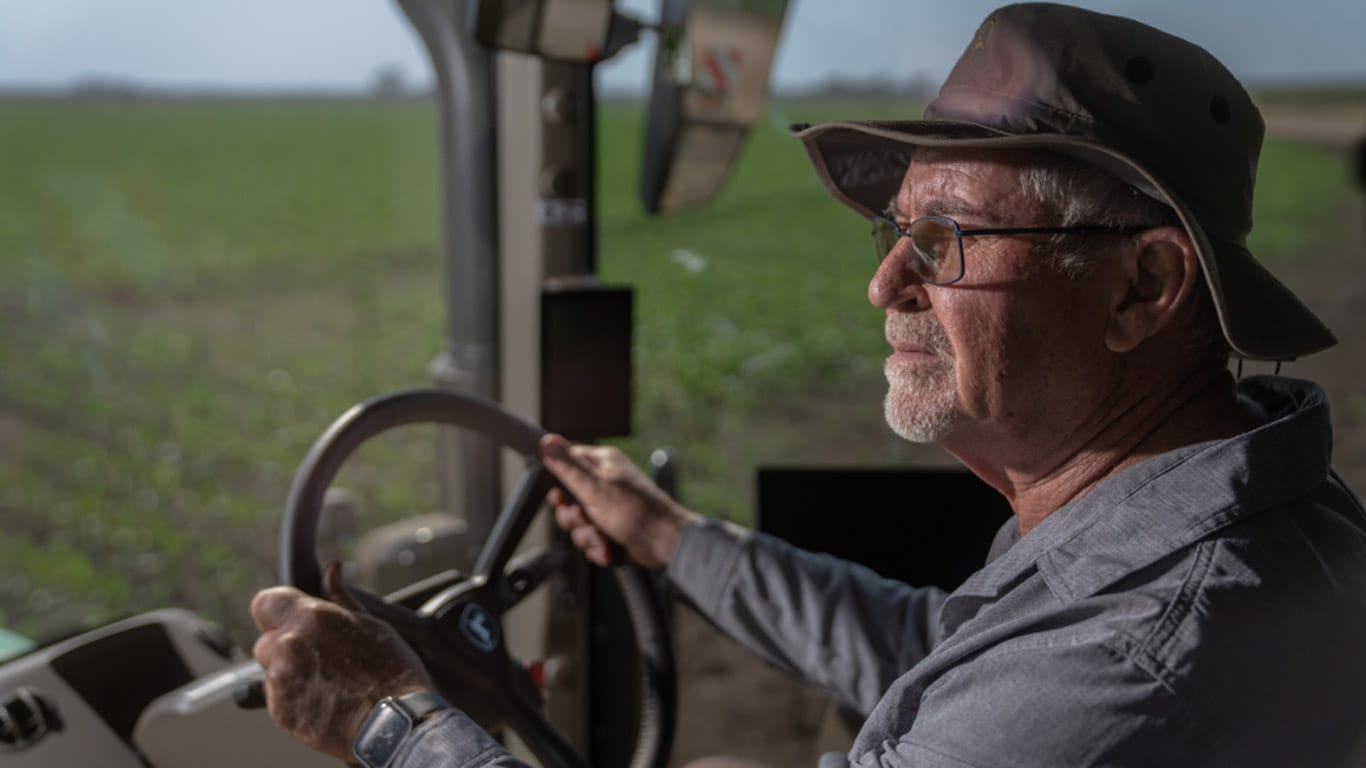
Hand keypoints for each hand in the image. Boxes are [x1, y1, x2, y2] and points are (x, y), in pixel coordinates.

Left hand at [250, 562, 434, 760]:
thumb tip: (332, 569)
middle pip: (267, 641)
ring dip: (290, 674)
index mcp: (311, 618)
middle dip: (286, 647)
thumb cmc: (392, 672)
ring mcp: (281, 681)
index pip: (265, 602)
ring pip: (272, 671)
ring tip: (327, 683)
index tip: (289, 619)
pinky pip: (277, 699)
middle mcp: (288, 646)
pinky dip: (293, 699)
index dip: (277, 611)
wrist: (395, 723)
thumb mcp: (370, 625)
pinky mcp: (280, 711)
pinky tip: (324, 701)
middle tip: (320, 658)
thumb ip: (340, 598)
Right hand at [540, 433, 697, 568]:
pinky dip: (597, 547)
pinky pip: (591, 538)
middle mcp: (605, 482)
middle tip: (584, 519)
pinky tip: (608, 548)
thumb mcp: (595, 487)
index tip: (560, 498)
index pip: (567, 464)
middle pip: (568, 499)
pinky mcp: (612, 528)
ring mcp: (609, 506)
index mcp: (602, 463)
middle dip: (573, 517)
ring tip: (601, 538)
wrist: (664, 543)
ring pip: (578, 523)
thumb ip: (568, 467)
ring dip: (586, 536)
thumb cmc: (636, 511)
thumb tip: (546, 441)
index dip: (559, 484)